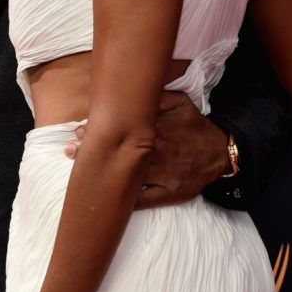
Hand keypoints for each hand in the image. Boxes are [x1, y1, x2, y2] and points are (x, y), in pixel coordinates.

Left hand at [64, 91, 228, 207]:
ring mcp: (163, 175)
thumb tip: (134, 90)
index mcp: (159, 129)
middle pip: (121, 152)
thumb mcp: (181, 103)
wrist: (220, 153)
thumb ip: (158, 97)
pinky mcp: (169, 192)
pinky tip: (105, 200)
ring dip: (104, 174)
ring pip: (129, 176)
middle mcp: (159, 152)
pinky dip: (124, 201)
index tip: (80, 130)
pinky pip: (143, 200)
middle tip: (70, 149)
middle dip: (95, 151)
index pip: (124, 129)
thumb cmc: (195, 127)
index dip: (100, 130)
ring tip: (80, 172)